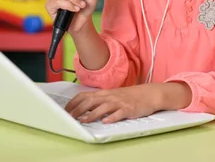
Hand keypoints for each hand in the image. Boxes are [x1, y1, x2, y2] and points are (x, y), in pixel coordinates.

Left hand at [65, 83, 192, 123]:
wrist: (148, 94)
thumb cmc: (129, 96)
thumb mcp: (112, 96)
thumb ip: (99, 100)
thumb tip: (84, 107)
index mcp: (104, 93)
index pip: (84, 96)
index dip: (74, 103)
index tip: (65, 110)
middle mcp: (109, 96)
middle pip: (90, 102)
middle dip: (78, 110)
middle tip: (70, 117)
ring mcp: (119, 102)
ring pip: (102, 107)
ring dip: (92, 115)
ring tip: (83, 121)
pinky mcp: (128, 109)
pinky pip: (119, 113)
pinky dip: (112, 118)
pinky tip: (106, 122)